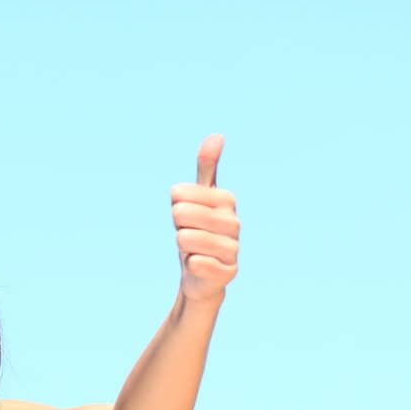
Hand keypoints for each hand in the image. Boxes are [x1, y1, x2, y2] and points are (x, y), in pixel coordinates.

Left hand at [172, 134, 239, 306]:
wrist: (202, 274)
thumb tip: (217, 135)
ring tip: (195, 250)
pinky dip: (191, 266)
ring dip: (183, 248)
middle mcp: (234, 221)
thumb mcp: (198, 196)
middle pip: (180, 214)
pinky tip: (201, 266)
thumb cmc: (197, 229)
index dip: (176, 207)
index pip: (178, 193)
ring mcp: (234, 248)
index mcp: (226, 198)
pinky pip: (195, 263)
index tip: (188, 217)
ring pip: (185, 239)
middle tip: (190, 235)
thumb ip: (206, 167)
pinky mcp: (229, 272)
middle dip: (178, 227)